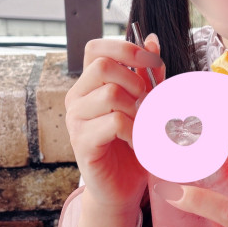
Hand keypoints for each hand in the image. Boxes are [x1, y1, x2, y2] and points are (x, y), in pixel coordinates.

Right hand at [64, 35, 164, 211]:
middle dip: (134, 79)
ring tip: (143, 125)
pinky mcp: (82, 142)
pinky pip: (113, 122)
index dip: (125, 48)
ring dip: (136, 108)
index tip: (151, 62)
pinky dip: (134, 130)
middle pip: (103, 66)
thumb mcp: (145, 103)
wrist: (123, 187)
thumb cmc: (133, 143)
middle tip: (147, 102)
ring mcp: (76, 120)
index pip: (95, 48)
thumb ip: (147, 74)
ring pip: (109, 93)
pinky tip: (138, 141)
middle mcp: (77, 97)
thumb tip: (151, 39)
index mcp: (90, 84)